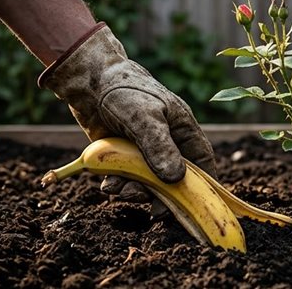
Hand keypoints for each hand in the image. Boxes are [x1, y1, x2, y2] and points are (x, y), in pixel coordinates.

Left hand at [39, 24, 216, 202]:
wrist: (88, 81)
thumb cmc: (124, 90)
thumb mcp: (144, 116)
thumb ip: (159, 146)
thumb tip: (175, 179)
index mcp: (182, 130)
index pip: (202, 164)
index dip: (203, 188)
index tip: (197, 209)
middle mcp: (167, 143)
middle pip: (174, 181)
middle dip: (161, 196)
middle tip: (149, 210)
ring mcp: (144, 151)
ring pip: (148, 183)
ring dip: (135, 192)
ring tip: (116, 190)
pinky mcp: (123, 156)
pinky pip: (127, 178)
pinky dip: (119, 185)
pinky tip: (107, 185)